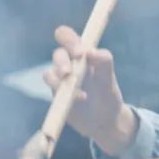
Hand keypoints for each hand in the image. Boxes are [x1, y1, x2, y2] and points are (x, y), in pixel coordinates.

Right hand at [43, 25, 135, 154]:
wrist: (104, 122)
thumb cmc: (107, 96)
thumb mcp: (109, 80)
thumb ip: (104, 62)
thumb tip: (91, 51)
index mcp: (82, 55)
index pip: (68, 36)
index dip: (69, 40)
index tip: (80, 53)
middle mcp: (69, 64)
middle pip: (57, 53)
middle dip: (62, 61)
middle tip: (69, 72)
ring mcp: (60, 80)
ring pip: (50, 72)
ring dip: (60, 81)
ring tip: (80, 93)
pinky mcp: (56, 94)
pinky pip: (51, 91)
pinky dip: (61, 94)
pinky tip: (78, 99)